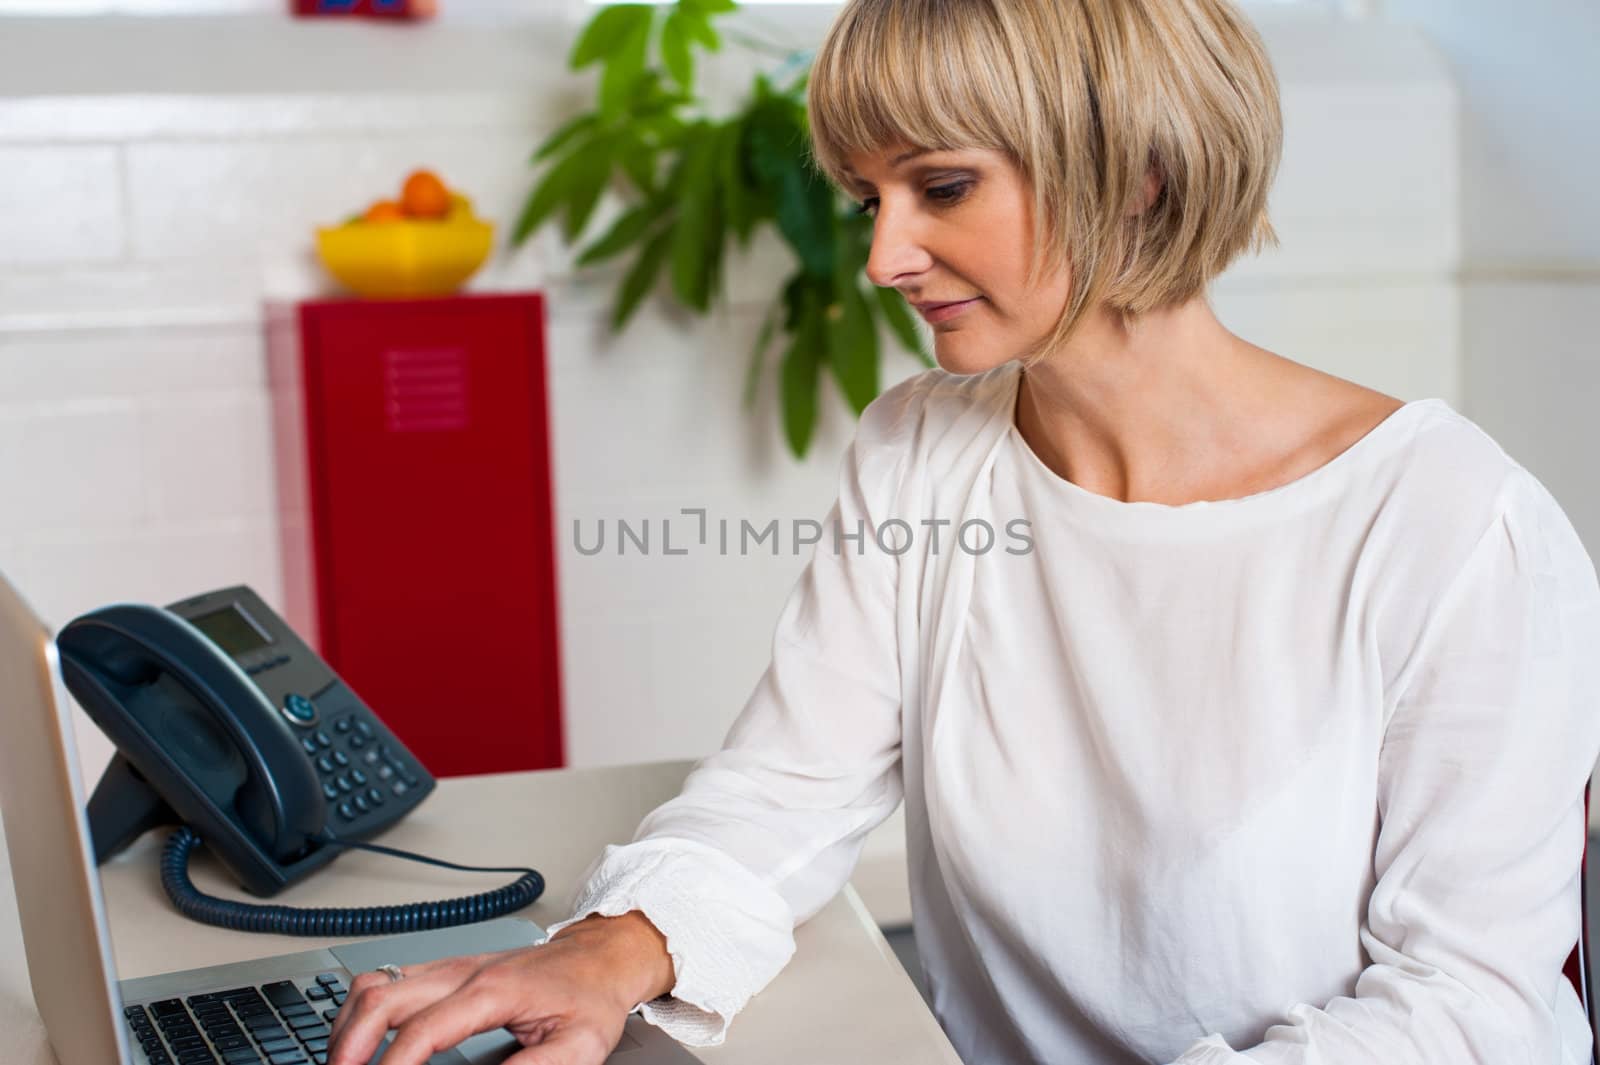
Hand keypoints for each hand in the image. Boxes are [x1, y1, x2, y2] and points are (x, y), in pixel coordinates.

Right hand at [326, 911, 674, 1064]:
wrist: (601, 955)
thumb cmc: (591, 997)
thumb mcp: (580, 1045)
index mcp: (493, 991)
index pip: (422, 1031)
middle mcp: (463, 972)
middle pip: (382, 998)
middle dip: (348, 1045)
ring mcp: (451, 966)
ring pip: (376, 983)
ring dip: (348, 1025)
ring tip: (341, 1064)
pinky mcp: (447, 969)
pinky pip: (387, 979)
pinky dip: (361, 1010)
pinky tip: (359, 1038)